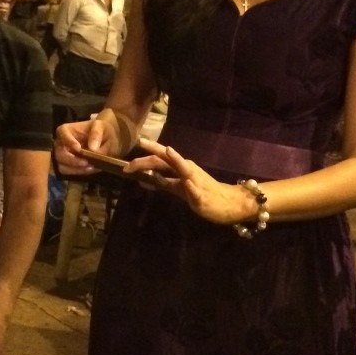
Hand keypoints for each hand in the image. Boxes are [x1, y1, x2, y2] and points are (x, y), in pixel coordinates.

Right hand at [53, 114, 121, 175]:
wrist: (104, 138)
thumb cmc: (100, 130)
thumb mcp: (101, 127)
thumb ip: (96, 134)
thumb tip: (92, 148)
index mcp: (65, 130)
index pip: (62, 134)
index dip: (69, 142)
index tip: (79, 149)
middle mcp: (60, 143)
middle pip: (59, 154)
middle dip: (73, 161)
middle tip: (87, 163)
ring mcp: (62, 155)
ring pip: (62, 166)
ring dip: (76, 169)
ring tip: (91, 167)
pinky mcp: (67, 165)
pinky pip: (68, 172)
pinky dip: (79, 172)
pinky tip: (91, 169)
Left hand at [128, 141, 255, 224]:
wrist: (229, 203)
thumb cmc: (203, 193)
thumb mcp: (178, 188)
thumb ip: (163, 182)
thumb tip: (144, 180)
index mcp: (181, 168)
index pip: (160, 159)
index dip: (144, 157)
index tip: (127, 160)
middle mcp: (188, 170)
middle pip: (168, 160)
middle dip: (149, 159)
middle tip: (129, 164)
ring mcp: (196, 182)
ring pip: (185, 169)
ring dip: (177, 160)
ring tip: (168, 152)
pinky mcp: (203, 196)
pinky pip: (198, 191)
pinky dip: (192, 186)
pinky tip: (187, 182)